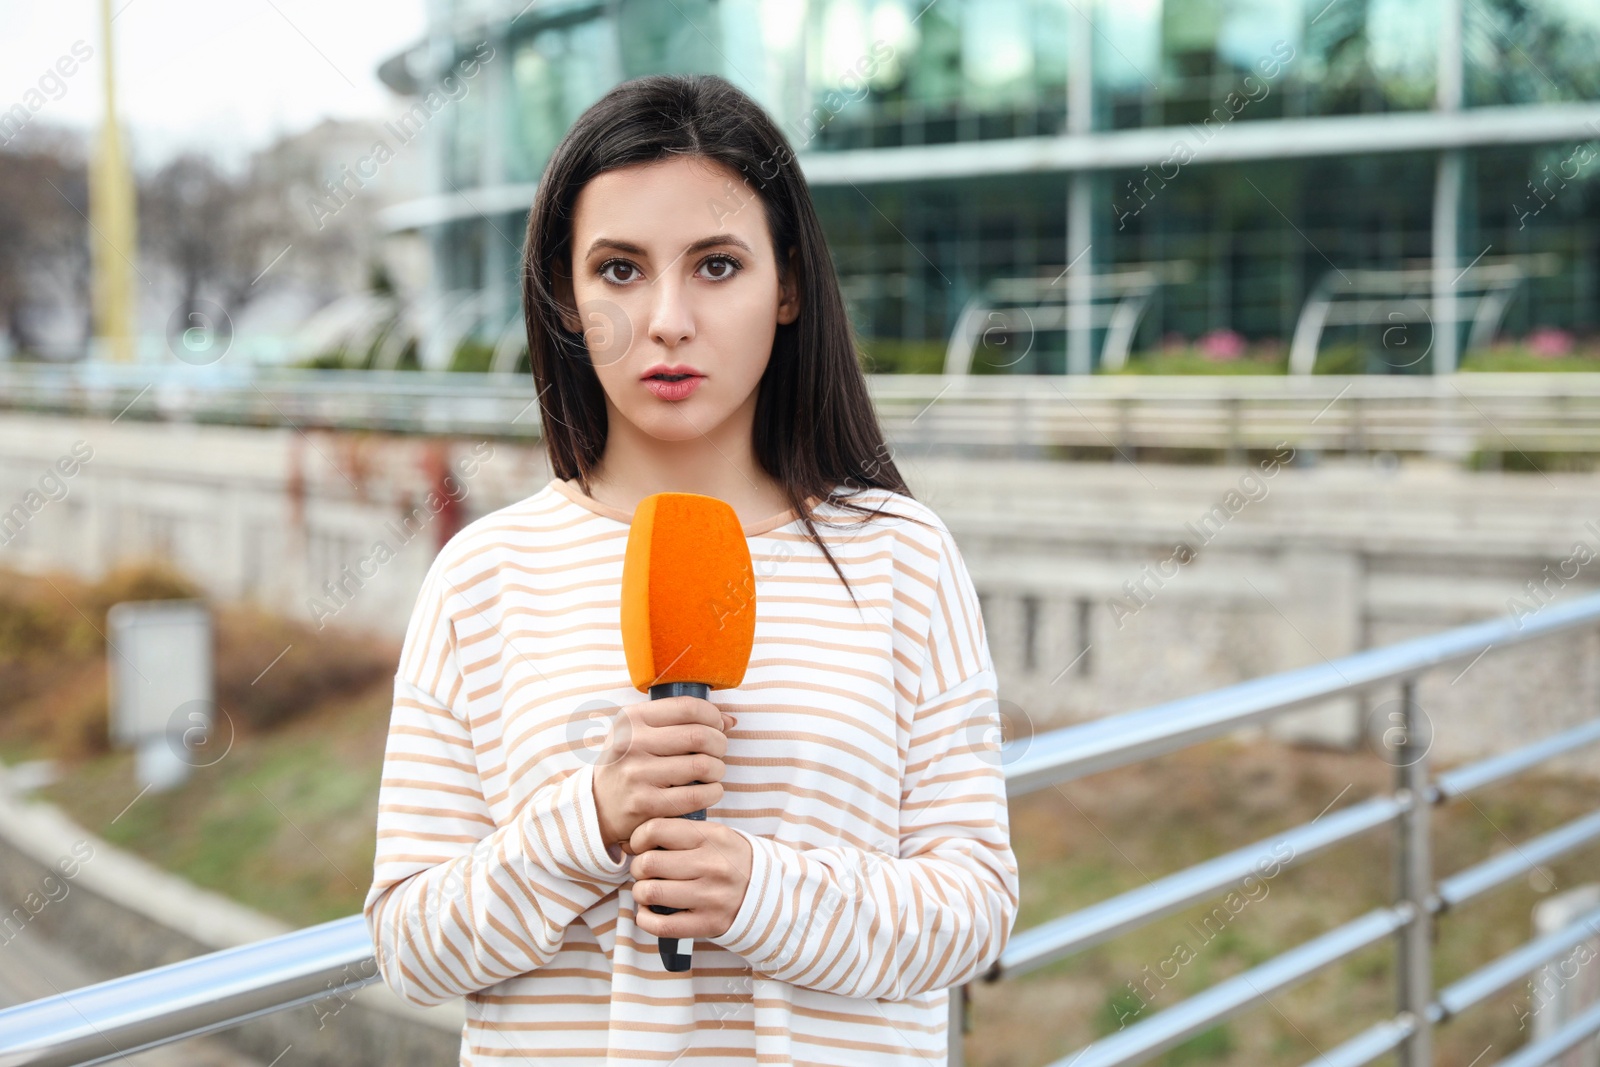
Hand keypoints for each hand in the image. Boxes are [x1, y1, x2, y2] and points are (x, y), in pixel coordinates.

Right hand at [591, 696, 733, 853]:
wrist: (597, 806)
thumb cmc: (629, 763)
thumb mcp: (641, 734)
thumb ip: (682, 722)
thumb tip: (730, 720)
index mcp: (632, 718)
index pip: (688, 707)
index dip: (712, 716)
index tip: (716, 727)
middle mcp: (631, 743)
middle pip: (700, 735)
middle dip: (720, 743)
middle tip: (719, 752)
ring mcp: (636, 774)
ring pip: (702, 765)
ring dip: (718, 769)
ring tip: (714, 772)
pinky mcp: (644, 804)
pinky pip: (696, 795)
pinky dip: (713, 792)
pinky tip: (710, 790)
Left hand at [628, 818, 751, 940]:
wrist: (770, 894)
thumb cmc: (732, 861)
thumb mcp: (717, 835)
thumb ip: (681, 832)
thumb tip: (635, 841)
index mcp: (712, 837)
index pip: (656, 829)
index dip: (638, 838)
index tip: (640, 845)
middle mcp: (711, 865)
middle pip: (648, 863)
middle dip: (638, 867)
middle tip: (644, 871)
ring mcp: (710, 897)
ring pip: (650, 893)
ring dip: (640, 892)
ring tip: (649, 890)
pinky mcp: (707, 923)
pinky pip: (660, 925)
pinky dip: (645, 919)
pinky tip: (649, 912)